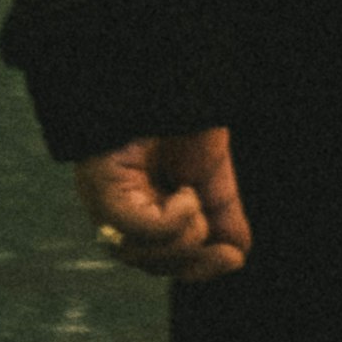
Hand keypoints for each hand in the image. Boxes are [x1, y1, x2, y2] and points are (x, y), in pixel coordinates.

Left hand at [77, 128, 250, 283]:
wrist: (167, 75)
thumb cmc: (180, 116)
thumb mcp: (209, 173)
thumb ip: (222, 214)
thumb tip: (238, 254)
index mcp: (143, 208)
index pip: (163, 259)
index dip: (198, 266)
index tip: (234, 258)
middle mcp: (119, 210)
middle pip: (153, 264)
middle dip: (194, 261)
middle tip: (225, 250)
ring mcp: (107, 200)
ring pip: (142, 255)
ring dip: (184, 238)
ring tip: (196, 201)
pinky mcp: (103, 186)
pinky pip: (136, 227)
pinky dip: (171, 222)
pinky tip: (187, 195)